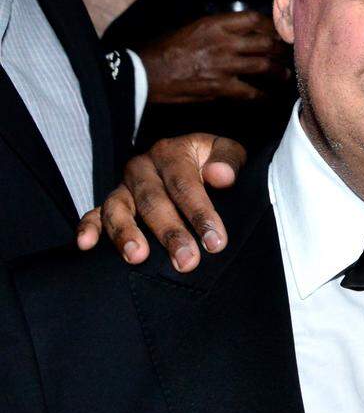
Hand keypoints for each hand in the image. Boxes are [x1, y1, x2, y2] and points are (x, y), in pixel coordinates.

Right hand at [76, 133, 245, 271]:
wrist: (191, 156)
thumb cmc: (213, 160)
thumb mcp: (228, 150)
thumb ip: (228, 160)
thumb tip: (221, 176)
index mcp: (171, 152)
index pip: (185, 185)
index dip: (200, 214)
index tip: (215, 242)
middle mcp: (142, 167)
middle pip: (153, 201)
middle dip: (170, 233)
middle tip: (187, 261)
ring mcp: (123, 186)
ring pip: (118, 208)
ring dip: (126, 234)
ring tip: (137, 258)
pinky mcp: (111, 202)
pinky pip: (94, 213)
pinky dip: (88, 227)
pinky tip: (86, 245)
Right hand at [139, 11, 291, 103]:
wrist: (145, 74)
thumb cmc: (165, 50)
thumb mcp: (192, 28)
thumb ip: (217, 29)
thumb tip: (239, 33)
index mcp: (216, 23)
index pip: (255, 19)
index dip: (271, 27)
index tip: (278, 34)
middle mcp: (224, 41)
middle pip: (266, 42)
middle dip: (282, 50)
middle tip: (289, 56)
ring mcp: (224, 64)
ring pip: (264, 66)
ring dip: (279, 73)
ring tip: (285, 76)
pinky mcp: (220, 87)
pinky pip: (251, 92)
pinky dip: (263, 97)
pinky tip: (270, 99)